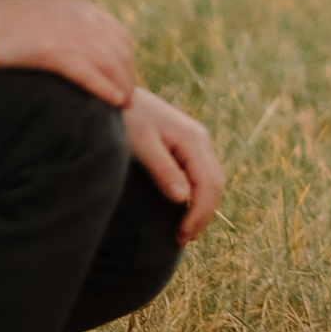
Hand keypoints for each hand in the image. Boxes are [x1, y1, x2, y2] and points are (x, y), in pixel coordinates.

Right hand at [0, 0, 135, 107]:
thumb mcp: (40, 20)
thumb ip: (63, 30)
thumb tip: (73, 54)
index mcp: (78, 7)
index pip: (118, 34)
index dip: (125, 59)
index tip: (124, 79)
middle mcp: (80, 16)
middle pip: (120, 50)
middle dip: (127, 76)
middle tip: (128, 100)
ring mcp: (68, 32)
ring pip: (111, 63)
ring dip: (122, 86)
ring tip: (123, 106)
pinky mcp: (53, 51)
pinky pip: (90, 73)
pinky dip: (105, 89)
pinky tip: (113, 102)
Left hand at [123, 84, 224, 244]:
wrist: (115, 92)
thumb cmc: (125, 118)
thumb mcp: (141, 145)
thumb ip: (163, 170)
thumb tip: (183, 199)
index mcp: (193, 139)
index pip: (209, 185)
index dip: (199, 214)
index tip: (181, 236)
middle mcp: (200, 139)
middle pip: (215, 184)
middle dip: (203, 215)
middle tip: (183, 239)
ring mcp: (195, 140)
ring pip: (211, 180)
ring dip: (202, 207)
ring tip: (184, 230)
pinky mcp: (186, 144)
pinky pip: (200, 174)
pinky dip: (197, 195)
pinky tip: (183, 209)